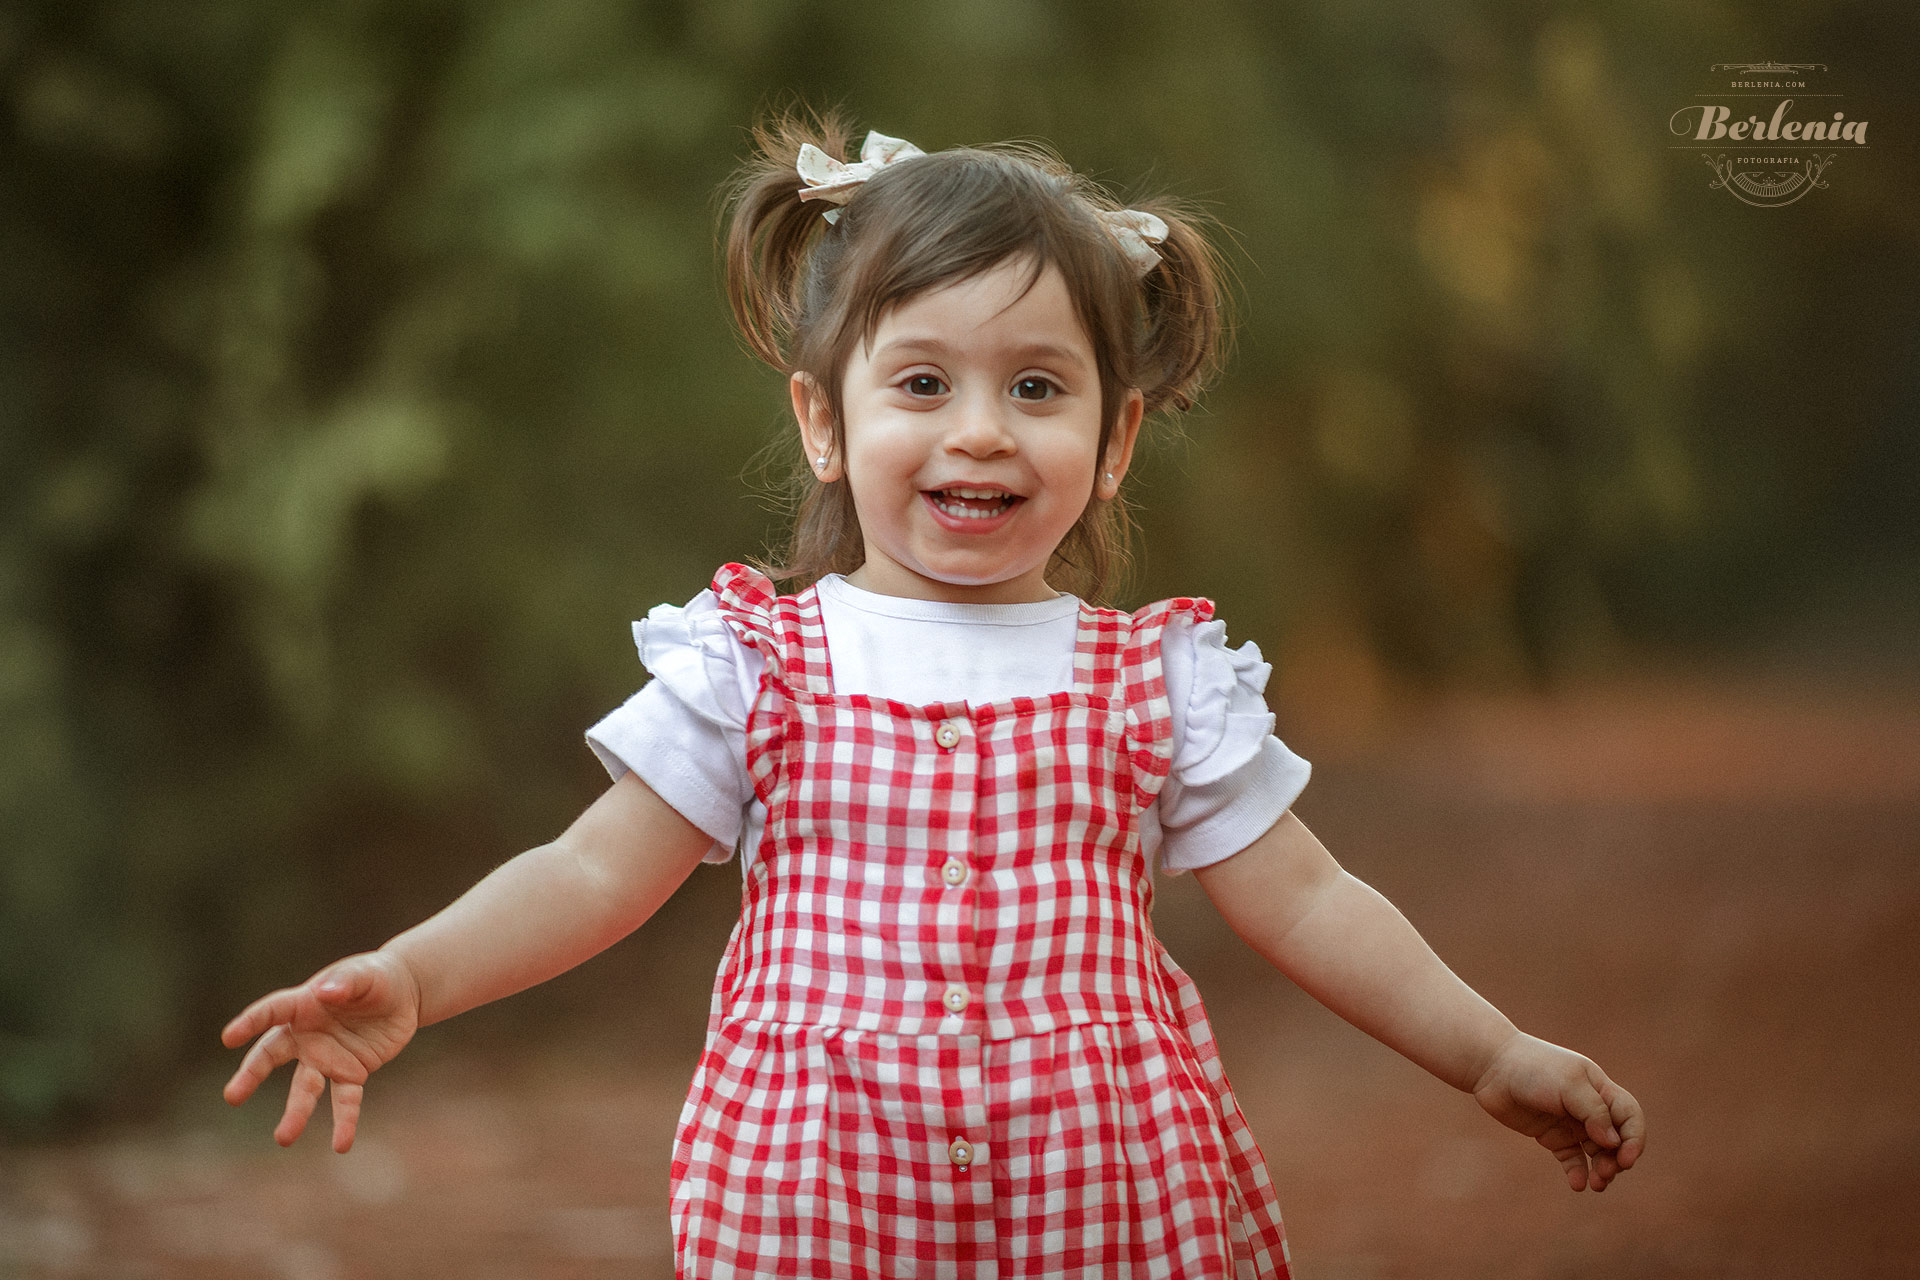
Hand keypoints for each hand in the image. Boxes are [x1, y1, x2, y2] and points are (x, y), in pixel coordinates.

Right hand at [221, 951, 420, 1152]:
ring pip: (305, 1087)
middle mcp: (307, 1035)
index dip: (250, 1022)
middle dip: (252, 1075)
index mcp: (304, 1004)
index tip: (229, 1037)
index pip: (272, 1012)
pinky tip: (341, 1145)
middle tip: (233, 1096)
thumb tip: (324, 992)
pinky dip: (344, 1122)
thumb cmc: (375, 977)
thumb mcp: (366, 974)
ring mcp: (327, 1056)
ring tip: (284, 1138)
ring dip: (295, 1112)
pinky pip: (345, 1100)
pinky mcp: (352, 1072)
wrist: (404, 994)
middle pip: (272, 1055)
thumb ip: (346, 981)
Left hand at [1471, 1032, 1644, 1190]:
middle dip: (1617, 1159)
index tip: (1625, 1159)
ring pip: (1597, 1153)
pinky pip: (1573, 1159)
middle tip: (1605, 1173)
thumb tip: (1613, 1142)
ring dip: (1602, 1170)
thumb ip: (1593, 1111)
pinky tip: (1578, 1185)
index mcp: (1600, 1089)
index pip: (1630, 1116)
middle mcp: (1589, 1108)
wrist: (1492, 1067)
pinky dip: (1578, 1173)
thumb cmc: (1533, 1069)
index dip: (1635, 1139)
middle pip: (1616, 1140)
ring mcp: (1571, 1123)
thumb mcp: (1568, 1085)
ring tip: (1596, 1184)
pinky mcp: (1552, 1136)